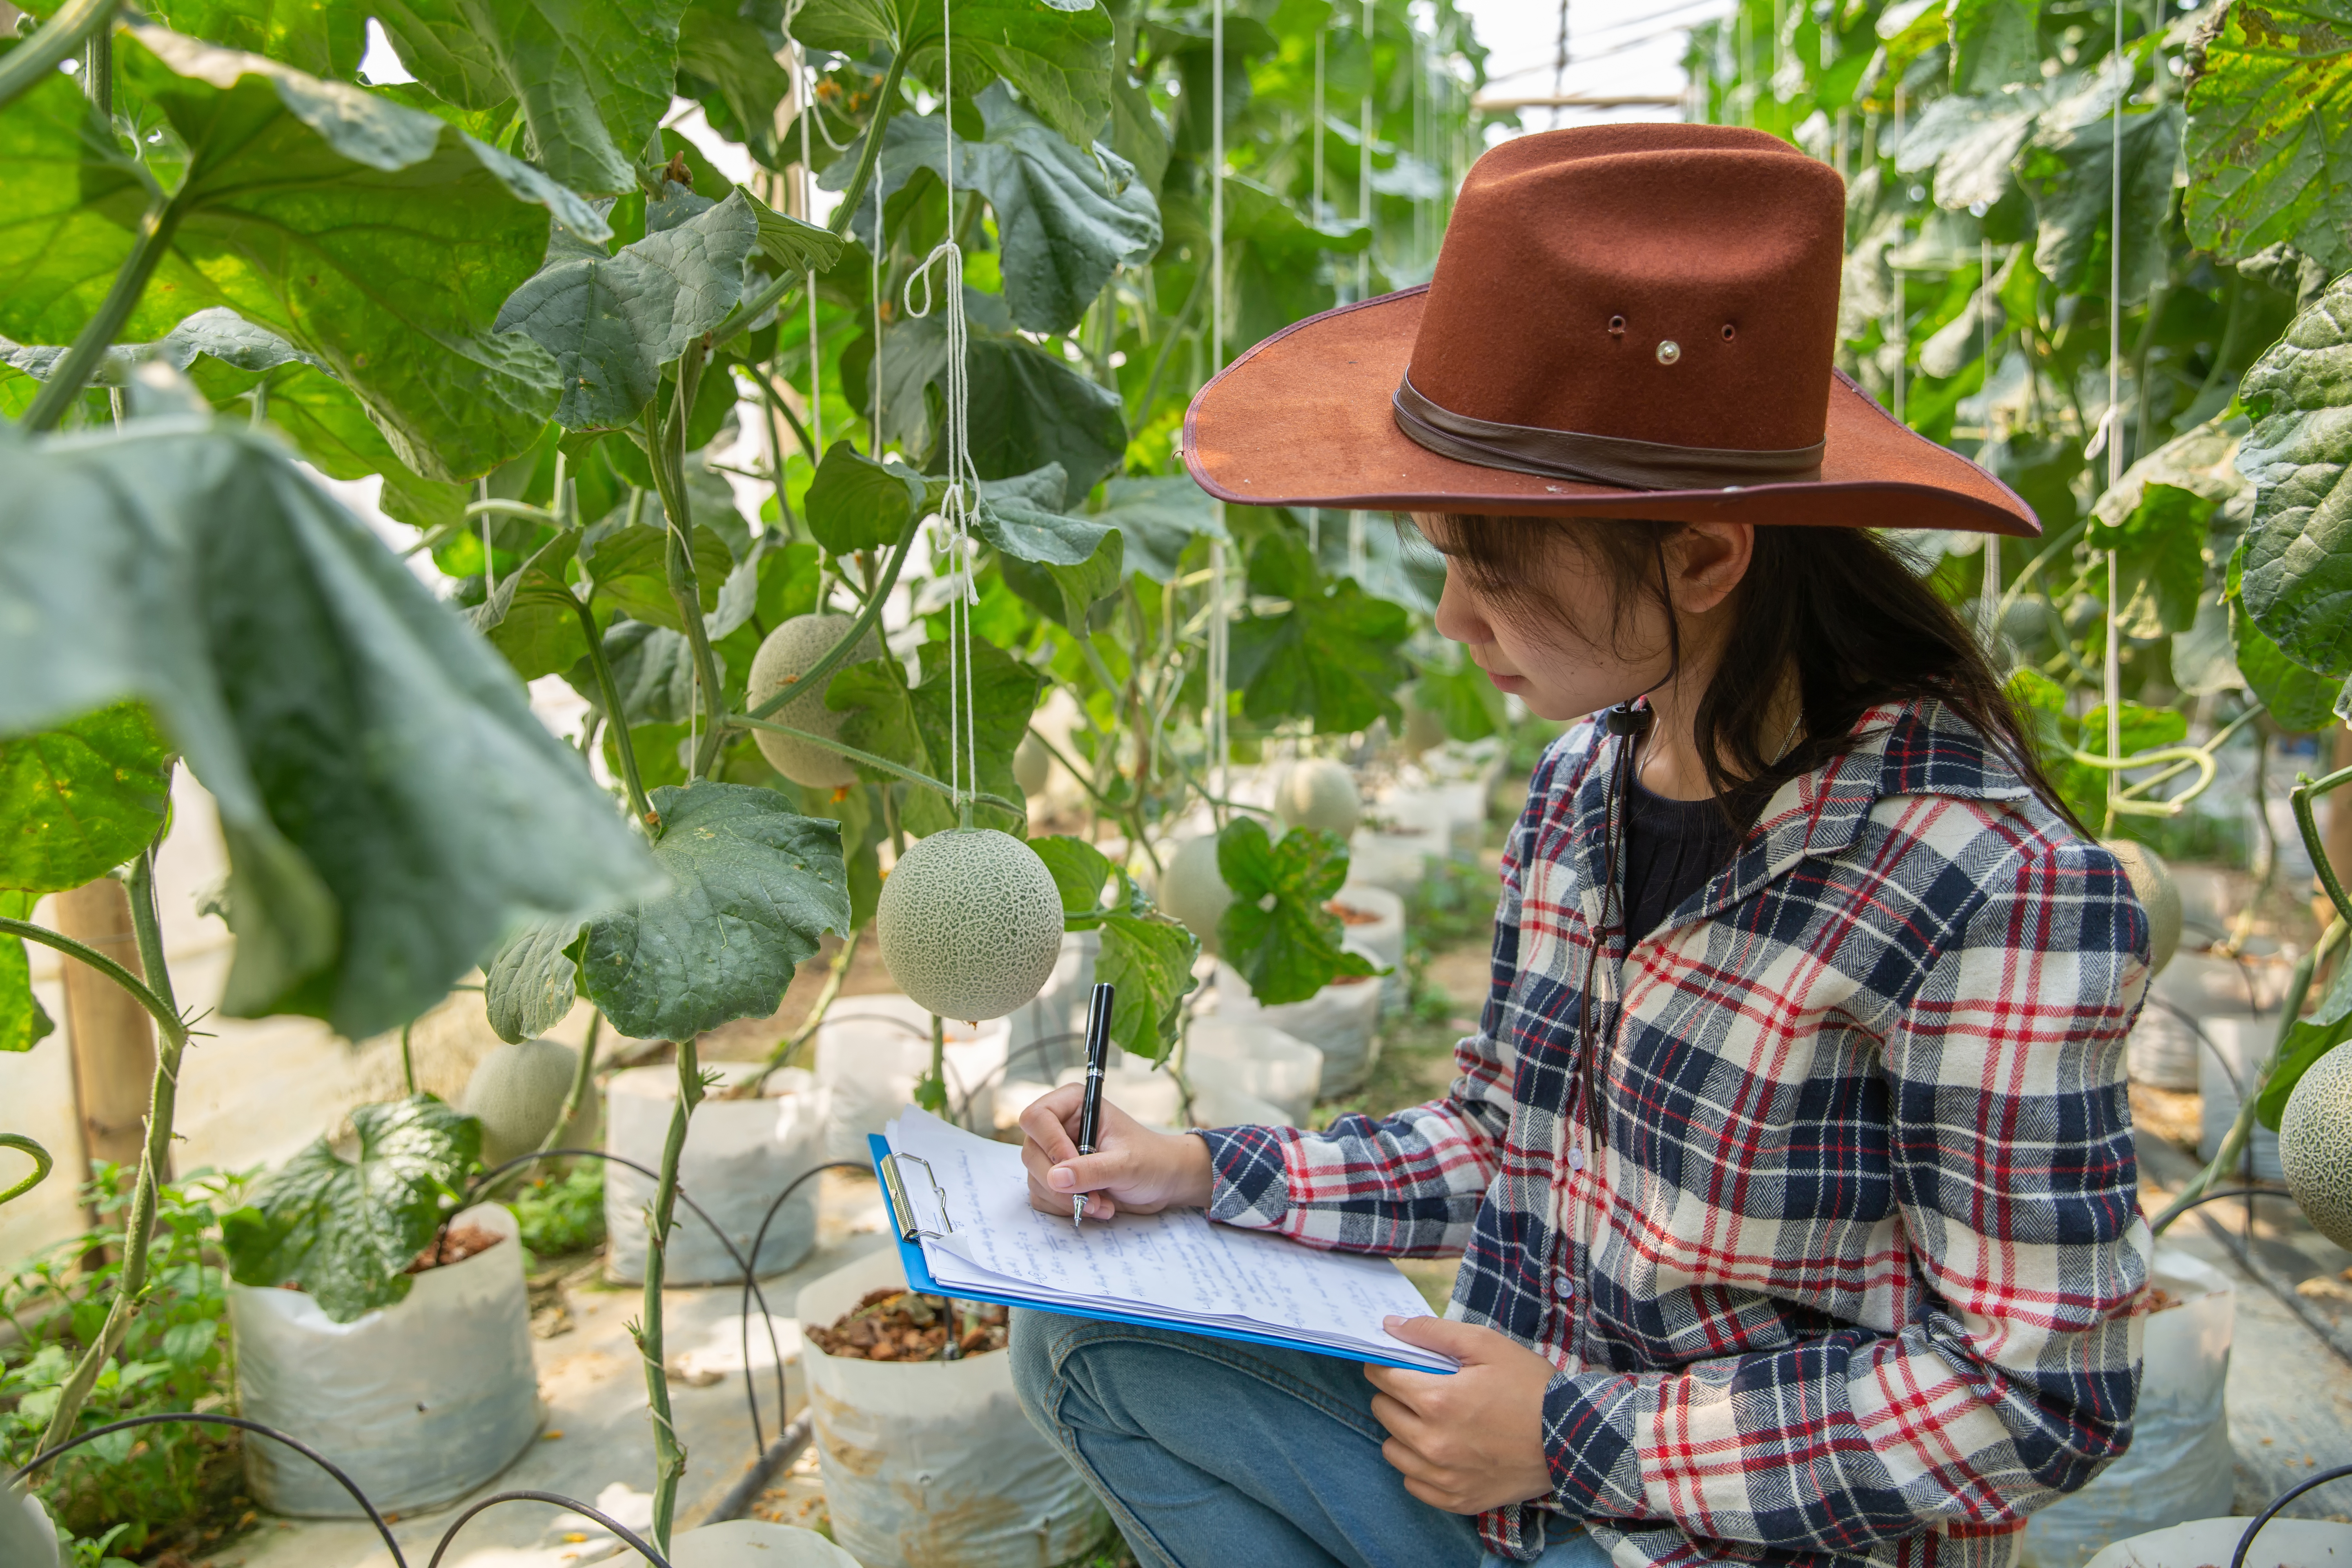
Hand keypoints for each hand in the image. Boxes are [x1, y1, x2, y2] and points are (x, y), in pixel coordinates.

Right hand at [1018, 1083, 1214, 1220]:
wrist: (1164, 1182)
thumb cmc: (1151, 1161)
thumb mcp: (1126, 1164)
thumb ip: (1092, 1170)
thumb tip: (1056, 1178)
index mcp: (1074, 1105)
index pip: (1037, 1117)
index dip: (1050, 1144)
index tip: (1071, 1166)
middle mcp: (1059, 1127)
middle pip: (1031, 1152)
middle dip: (1060, 1183)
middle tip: (1091, 1198)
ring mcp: (1055, 1154)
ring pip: (1035, 1178)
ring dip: (1065, 1199)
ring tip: (1101, 1204)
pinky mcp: (1057, 1179)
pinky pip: (1042, 1196)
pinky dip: (1065, 1207)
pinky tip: (1095, 1207)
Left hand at [1366, 1316, 1556, 1513]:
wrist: (1573, 1438)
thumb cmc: (1530, 1386)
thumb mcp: (1486, 1345)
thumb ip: (1433, 1332)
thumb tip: (1390, 1326)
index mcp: (1437, 1401)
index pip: (1382, 1378)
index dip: (1387, 1365)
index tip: (1398, 1363)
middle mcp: (1433, 1443)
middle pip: (1383, 1412)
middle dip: (1395, 1395)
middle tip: (1421, 1388)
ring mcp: (1445, 1476)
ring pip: (1392, 1450)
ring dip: (1403, 1431)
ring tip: (1431, 1420)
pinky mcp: (1458, 1500)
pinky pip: (1414, 1483)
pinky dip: (1419, 1466)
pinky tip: (1441, 1450)